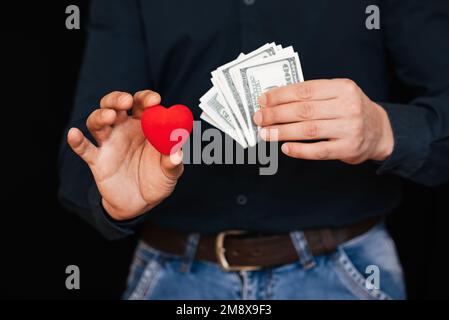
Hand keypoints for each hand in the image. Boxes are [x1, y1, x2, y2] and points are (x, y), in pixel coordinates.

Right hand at [67, 90, 183, 220]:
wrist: (141, 203)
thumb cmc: (157, 179)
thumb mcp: (170, 172)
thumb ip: (173, 162)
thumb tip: (177, 154)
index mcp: (144, 125)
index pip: (142, 104)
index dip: (147, 98)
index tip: (155, 100)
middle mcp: (124, 129)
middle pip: (115, 105)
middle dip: (119, 99)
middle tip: (128, 102)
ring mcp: (109, 143)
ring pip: (97, 121)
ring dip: (101, 115)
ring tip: (110, 116)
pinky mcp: (97, 160)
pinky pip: (84, 149)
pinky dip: (77, 141)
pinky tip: (74, 134)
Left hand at [253, 79, 393, 163]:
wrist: (380, 131)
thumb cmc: (350, 110)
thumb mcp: (338, 94)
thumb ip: (313, 96)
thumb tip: (275, 101)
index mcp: (343, 87)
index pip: (305, 90)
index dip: (280, 95)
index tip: (262, 100)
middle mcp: (348, 106)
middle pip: (304, 110)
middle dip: (276, 114)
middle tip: (259, 118)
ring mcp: (349, 128)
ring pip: (308, 130)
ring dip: (282, 132)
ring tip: (265, 133)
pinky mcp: (348, 148)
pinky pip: (319, 150)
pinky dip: (300, 150)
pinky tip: (285, 148)